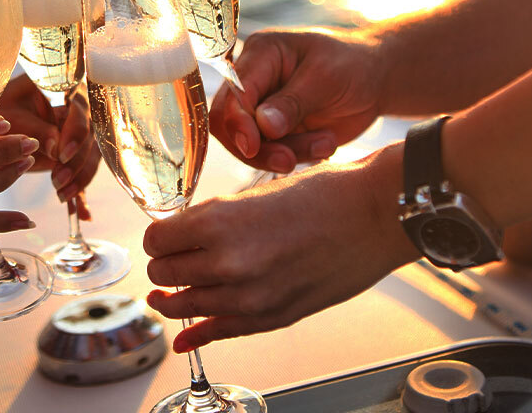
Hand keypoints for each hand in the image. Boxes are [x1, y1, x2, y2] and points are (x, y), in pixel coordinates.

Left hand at [0, 76, 100, 218]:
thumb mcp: (9, 116)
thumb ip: (33, 128)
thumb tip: (56, 149)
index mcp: (58, 90)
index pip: (79, 110)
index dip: (75, 133)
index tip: (62, 155)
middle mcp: (73, 109)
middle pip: (90, 136)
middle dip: (77, 161)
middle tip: (58, 179)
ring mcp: (75, 132)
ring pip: (90, 155)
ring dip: (80, 177)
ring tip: (63, 195)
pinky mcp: (71, 153)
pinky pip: (82, 172)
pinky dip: (81, 193)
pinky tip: (82, 215)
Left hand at [142, 146, 417, 351]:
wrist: (375, 216)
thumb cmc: (322, 195)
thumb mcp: (253, 193)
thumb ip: (213, 219)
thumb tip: (179, 236)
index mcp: (218, 223)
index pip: (156, 241)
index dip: (160, 236)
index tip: (167, 234)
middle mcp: (228, 263)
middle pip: (163, 274)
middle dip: (164, 266)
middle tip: (174, 258)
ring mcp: (250, 296)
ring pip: (185, 305)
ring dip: (175, 297)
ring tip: (171, 293)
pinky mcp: (272, 317)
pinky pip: (219, 332)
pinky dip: (197, 335)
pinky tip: (183, 338)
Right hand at [211, 28, 383, 172]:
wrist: (375, 80)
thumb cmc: (352, 64)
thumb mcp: (326, 78)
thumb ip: (293, 102)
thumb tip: (263, 126)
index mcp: (261, 54)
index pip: (234, 93)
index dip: (238, 122)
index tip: (253, 146)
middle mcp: (252, 80)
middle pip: (228, 123)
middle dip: (258, 148)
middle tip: (289, 160)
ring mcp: (260, 108)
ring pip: (249, 145)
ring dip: (284, 154)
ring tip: (325, 144)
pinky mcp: (272, 131)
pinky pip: (270, 154)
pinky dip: (297, 156)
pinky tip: (325, 144)